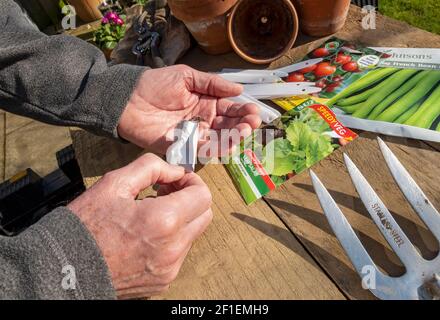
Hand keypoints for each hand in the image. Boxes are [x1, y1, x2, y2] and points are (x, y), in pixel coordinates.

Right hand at [68, 153, 211, 298]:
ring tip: (152, 213)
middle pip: (204, 215)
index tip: (176, 180)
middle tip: (166, 192)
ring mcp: (169, 268)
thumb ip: (152, 168)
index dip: (192, 182)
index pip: (203, 196)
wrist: (64, 269)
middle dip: (191, 199)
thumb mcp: (114, 183)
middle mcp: (173, 248)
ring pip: (192, 235)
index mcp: (163, 221)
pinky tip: (146, 234)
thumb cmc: (86, 224)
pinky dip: (171, 240)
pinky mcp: (163, 281)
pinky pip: (179, 254)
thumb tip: (176, 171)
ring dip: (181, 219)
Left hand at [118, 64, 260, 153]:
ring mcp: (194, 135)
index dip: (244, 111)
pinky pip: (201, 150)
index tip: (254, 112)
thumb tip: (239, 88)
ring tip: (242, 133)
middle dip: (243, 126)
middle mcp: (204, 121)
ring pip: (219, 140)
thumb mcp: (186, 76)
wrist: (128, 98)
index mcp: (207, 103)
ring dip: (233, 138)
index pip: (231, 109)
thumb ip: (212, 83)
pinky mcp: (182, 146)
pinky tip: (225, 144)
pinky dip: (214, 149)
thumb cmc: (156, 84)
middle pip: (229, 127)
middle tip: (250, 124)